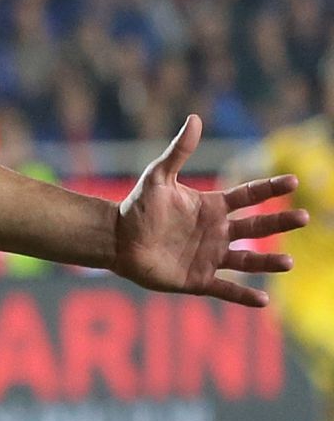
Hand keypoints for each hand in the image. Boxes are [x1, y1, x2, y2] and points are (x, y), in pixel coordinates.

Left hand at [113, 115, 307, 306]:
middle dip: (279, 222)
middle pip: (256, 226)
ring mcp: (210, 256)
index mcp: (212, 207)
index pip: (248, 196)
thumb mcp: (158, 177)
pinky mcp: (198, 279)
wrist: (116, 239)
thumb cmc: (138, 207)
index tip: (293, 181)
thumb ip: (178, 151)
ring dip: (268, 262)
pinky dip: (243, 296)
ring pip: (247, 260)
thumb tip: (194, 119)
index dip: (270, 188)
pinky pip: (225, 288)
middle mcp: (217, 232)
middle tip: (303, 217)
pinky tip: (263, 301)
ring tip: (289, 262)